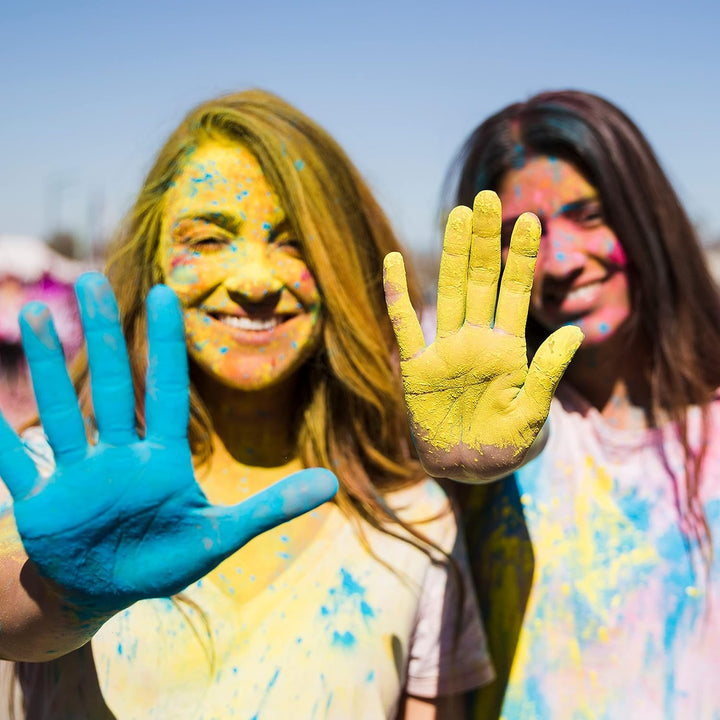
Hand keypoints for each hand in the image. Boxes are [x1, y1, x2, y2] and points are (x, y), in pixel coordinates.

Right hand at [0, 273, 336, 617]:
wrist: (106, 589)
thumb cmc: (165, 558)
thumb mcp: (222, 534)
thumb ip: (272, 508)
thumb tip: (332, 485)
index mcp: (162, 459)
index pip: (166, 390)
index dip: (166, 344)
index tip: (166, 291)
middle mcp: (119, 455)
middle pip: (111, 387)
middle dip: (102, 337)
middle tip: (91, 281)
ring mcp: (78, 475)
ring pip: (59, 411)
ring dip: (46, 368)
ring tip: (34, 315)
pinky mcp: (43, 503)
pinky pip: (18, 466)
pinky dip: (2, 443)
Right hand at [384, 191, 582, 481]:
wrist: (468, 470)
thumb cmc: (507, 447)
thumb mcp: (533, 416)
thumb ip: (546, 373)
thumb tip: (574, 331)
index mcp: (507, 349)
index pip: (516, 293)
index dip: (521, 257)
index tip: (530, 219)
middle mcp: (475, 339)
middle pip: (479, 280)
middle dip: (484, 240)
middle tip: (487, 198)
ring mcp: (444, 350)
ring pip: (446, 292)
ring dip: (450, 254)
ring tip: (456, 215)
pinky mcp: (416, 368)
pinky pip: (404, 326)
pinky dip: (396, 296)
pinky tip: (392, 264)